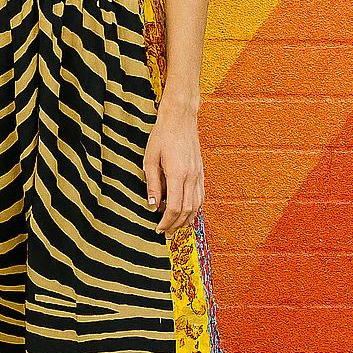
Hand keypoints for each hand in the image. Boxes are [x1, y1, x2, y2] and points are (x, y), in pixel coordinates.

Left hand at [143, 102, 204, 235]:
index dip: (165, 221)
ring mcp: (199, 174)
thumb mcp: (150, 159)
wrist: (180, 119)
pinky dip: (195, 209)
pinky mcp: (202, 172)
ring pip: (197, 205)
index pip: (173, 207)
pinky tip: (187, 213)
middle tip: (165, 234)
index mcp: (178, 174)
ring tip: (176, 227)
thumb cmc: (162, 136)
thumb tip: (152, 206)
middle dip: (175, 225)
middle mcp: (192, 177)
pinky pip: (201, 196)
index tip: (157, 229)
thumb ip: (152, 184)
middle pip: (186, 210)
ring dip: (187, 219)